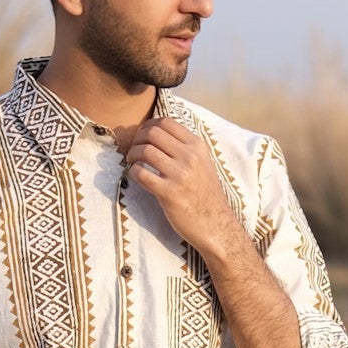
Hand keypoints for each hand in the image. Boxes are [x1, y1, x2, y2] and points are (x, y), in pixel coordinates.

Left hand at [122, 117, 239, 259]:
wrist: (216, 225)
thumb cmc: (205, 195)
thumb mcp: (203, 164)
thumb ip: (186, 148)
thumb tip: (160, 133)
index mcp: (197, 147)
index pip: (166, 122)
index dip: (148, 125)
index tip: (143, 136)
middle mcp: (190, 157)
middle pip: (152, 133)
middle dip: (137, 139)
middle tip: (134, 150)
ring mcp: (180, 175)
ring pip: (145, 151)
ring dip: (132, 155)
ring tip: (133, 163)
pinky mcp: (170, 194)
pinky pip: (142, 174)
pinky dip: (133, 172)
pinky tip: (135, 177)